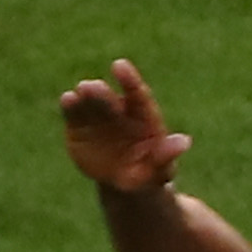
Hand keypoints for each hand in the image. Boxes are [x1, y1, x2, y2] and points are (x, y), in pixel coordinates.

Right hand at [55, 57, 188, 196]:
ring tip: (79, 93)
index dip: (129, 79)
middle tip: (93, 87)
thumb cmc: (150, 174)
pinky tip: (68, 99)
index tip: (120, 65)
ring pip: (88, 101)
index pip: (137, 94)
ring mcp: (96, 115)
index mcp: (143, 116)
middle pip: (109, 98)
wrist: (126, 185)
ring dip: (83, 96)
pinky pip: (72, 112)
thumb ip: (167, 155)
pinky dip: (69, 106)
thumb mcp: (161, 170)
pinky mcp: (77, 124)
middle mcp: (118, 110)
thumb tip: (184, 141)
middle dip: (101, 92)